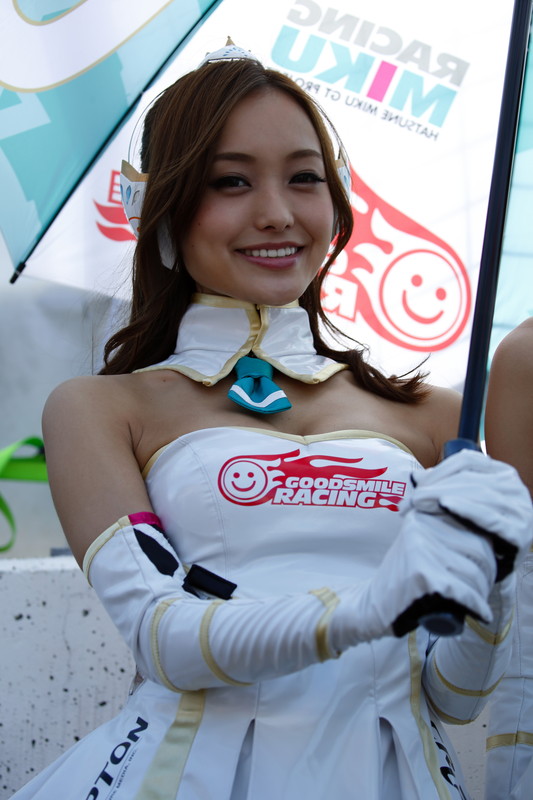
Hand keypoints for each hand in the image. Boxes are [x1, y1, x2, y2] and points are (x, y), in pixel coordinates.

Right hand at [329, 498, 496, 649]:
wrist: (371, 605)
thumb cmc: (401, 580)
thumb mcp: (418, 545)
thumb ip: (440, 532)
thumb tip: (482, 533)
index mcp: (424, 516)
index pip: (472, 529)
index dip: (487, 553)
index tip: (486, 570)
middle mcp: (422, 526)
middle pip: (477, 550)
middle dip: (488, 574)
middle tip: (483, 590)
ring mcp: (422, 549)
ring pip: (473, 572)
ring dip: (481, 592)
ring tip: (477, 603)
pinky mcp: (423, 574)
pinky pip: (463, 591)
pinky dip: (476, 605)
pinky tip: (479, 612)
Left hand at [406, 449, 532, 580]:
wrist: (499, 566)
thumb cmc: (478, 530)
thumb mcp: (463, 503)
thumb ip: (443, 487)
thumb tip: (416, 477)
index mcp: (502, 473)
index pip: (467, 461)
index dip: (439, 470)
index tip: (417, 484)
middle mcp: (514, 487)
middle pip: (469, 478)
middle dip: (437, 486)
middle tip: (412, 499)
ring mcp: (520, 509)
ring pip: (478, 494)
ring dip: (444, 495)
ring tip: (420, 503)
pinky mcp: (519, 532)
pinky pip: (490, 517)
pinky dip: (466, 508)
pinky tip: (445, 504)